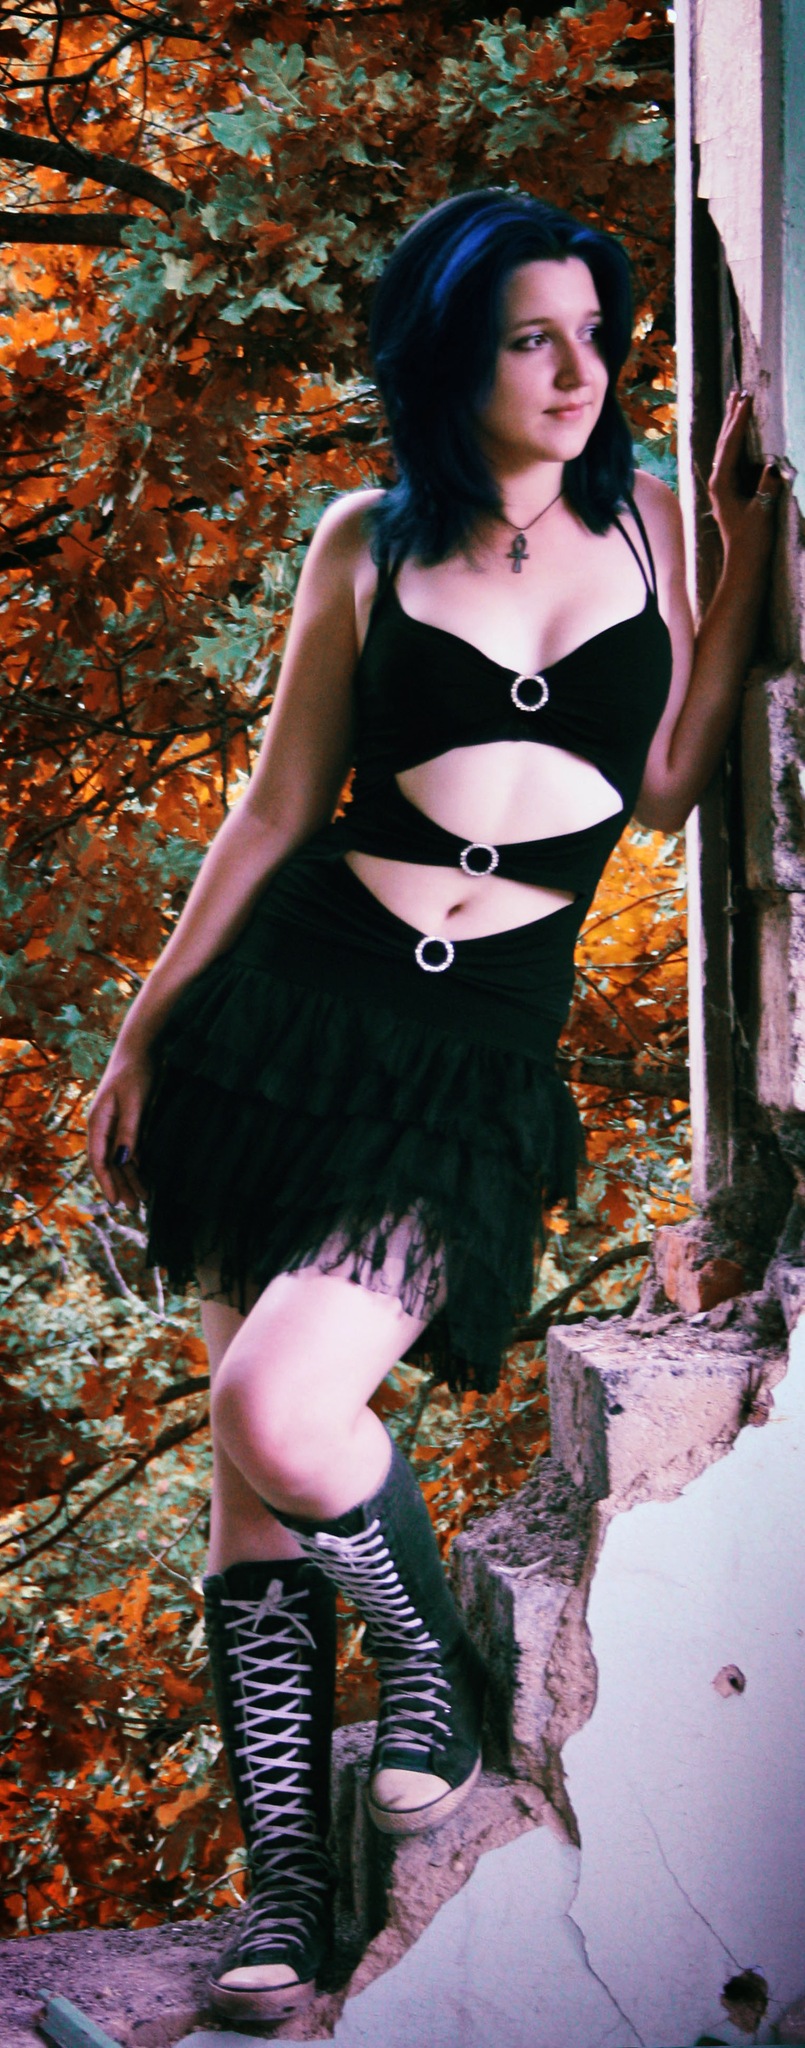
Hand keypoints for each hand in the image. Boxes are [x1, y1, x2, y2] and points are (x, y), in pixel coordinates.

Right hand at [87, 1037, 153, 1211]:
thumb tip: (123, 1160)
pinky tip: (145, 1177)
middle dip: (119, 1185)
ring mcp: (115, 1124)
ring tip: (142, 1199)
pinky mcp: (128, 1121)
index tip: (115, 1202)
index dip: (106, 1183)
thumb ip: (128, 1131)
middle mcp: (103, 1126)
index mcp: (99, 1122)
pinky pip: (130, 1148)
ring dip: (130, 1178)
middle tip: (131, 1208)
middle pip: (109, 1163)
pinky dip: (137, 1164)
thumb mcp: (134, 1101)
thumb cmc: (135, 1071)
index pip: (99, 1160)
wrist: (141, 1048)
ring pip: (120, 1158)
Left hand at [708, 390, 781, 558]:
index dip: (740, 421)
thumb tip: (772, 466)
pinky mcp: (729, 491)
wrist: (744, 564)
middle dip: (731, 416)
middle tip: (738, 391)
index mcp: (722, 483)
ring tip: (736, 404)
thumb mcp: (763, 511)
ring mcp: (722, 486)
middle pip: (723, 441)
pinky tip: (738, 435)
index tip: (747, 399)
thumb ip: (767, 486)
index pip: (731, 445)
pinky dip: (736, 441)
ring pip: (725, 448)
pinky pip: (731, 458)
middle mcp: (717, 481)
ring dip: (731, 426)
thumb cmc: (752, 540)